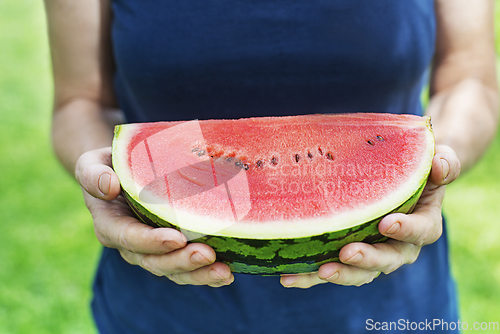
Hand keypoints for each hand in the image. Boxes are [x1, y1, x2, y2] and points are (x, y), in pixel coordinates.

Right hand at [75, 147, 233, 286]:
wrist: (122, 175)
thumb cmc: (110, 167)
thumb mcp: (93, 163)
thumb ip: (93, 173)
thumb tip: (109, 187)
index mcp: (110, 225)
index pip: (128, 238)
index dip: (151, 242)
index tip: (176, 238)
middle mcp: (131, 245)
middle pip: (154, 262)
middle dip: (181, 261)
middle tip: (208, 255)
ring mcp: (153, 251)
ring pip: (174, 271)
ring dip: (199, 274)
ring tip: (224, 272)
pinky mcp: (171, 251)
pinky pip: (187, 269)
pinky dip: (206, 275)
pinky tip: (228, 275)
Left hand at [280, 145, 460, 287]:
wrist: (398, 181)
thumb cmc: (416, 170)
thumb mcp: (436, 162)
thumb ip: (443, 164)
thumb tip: (440, 167)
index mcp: (422, 224)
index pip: (420, 232)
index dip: (406, 230)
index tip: (387, 223)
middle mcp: (399, 246)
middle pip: (387, 261)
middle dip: (367, 259)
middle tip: (348, 253)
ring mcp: (372, 253)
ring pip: (359, 273)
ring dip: (340, 274)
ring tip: (319, 271)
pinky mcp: (347, 256)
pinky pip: (332, 269)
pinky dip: (310, 276)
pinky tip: (288, 276)